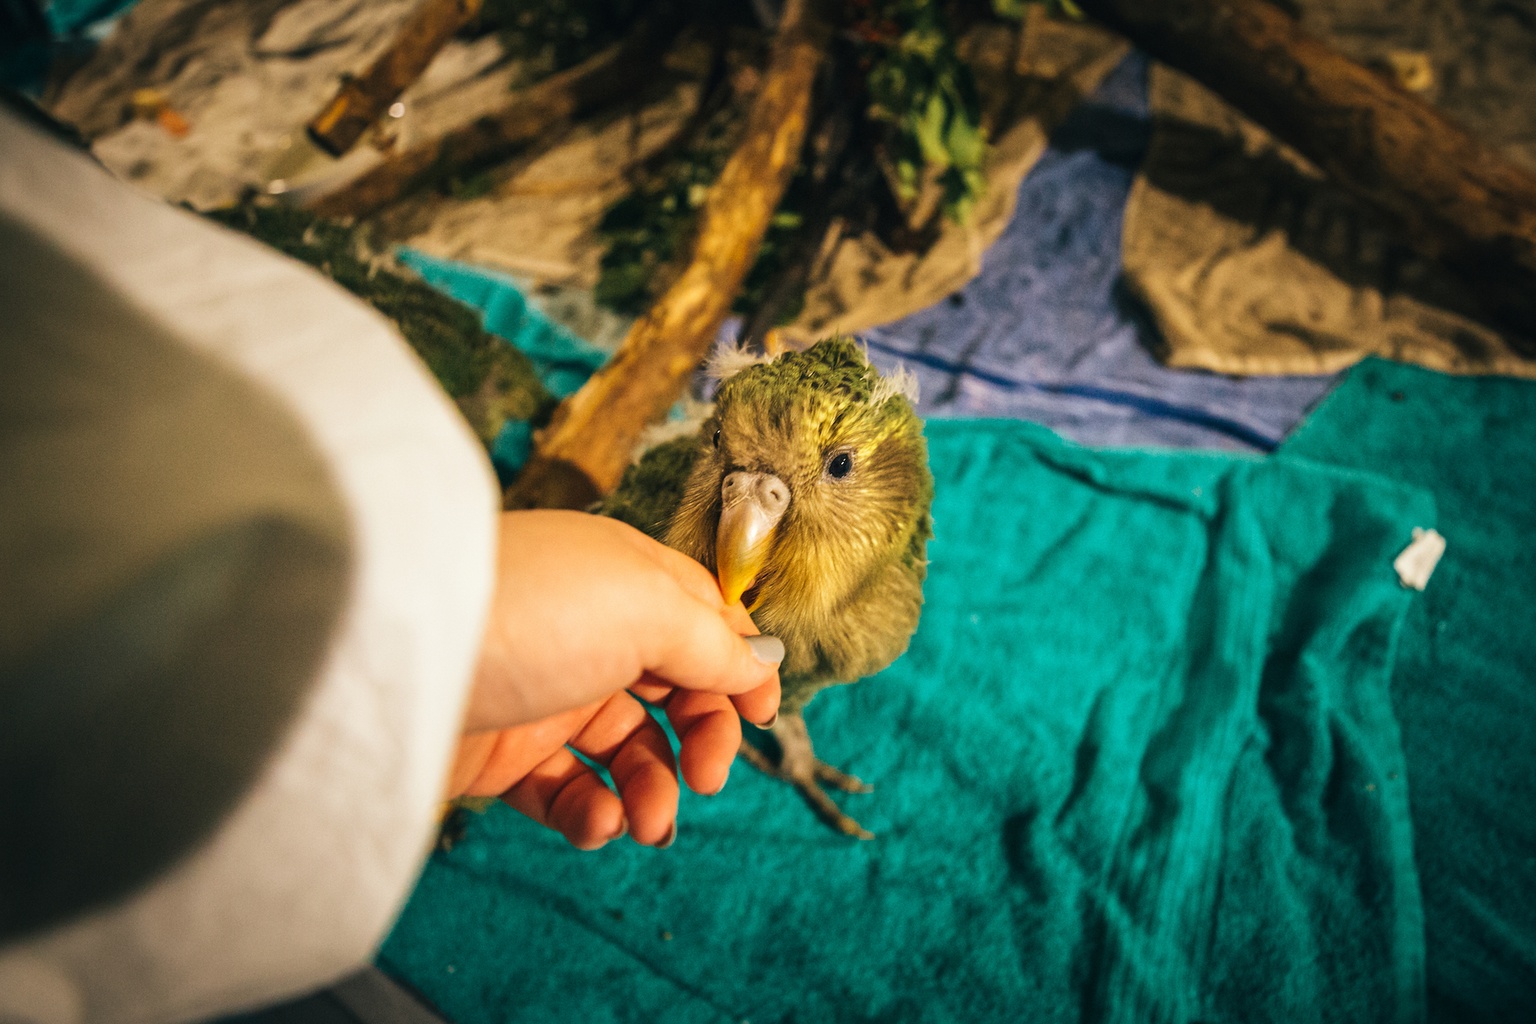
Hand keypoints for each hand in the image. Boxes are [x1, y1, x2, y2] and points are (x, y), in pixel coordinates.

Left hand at [449, 510, 781, 848]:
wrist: (393, 655)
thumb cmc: (529, 609)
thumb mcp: (646, 608)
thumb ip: (713, 642)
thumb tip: (759, 665)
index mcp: (628, 582)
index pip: (703, 622)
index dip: (739, 668)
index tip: (763, 715)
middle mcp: (590, 634)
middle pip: (675, 693)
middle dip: (702, 739)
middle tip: (706, 777)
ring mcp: (546, 694)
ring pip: (628, 753)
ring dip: (652, 791)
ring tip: (646, 819)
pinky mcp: (503, 754)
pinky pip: (569, 793)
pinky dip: (593, 814)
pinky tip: (595, 821)